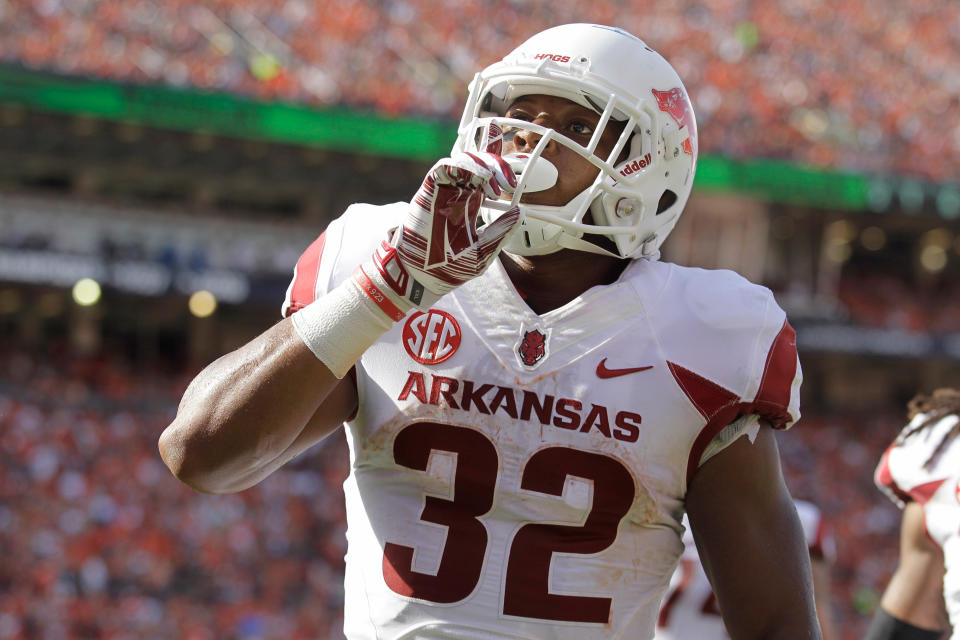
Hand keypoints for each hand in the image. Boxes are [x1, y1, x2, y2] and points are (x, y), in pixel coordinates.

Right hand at [356, 152, 521, 317]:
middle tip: (508, 182)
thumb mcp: (482, 253)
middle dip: (497, 165)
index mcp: (471, 205)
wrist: (419, 279)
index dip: (500, 169)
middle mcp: (458, 195)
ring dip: (483, 164)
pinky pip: (443, 168)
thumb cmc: (448, 269)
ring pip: (464, 161)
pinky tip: (478, 178)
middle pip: (479, 164)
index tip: (514, 182)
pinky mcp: (429, 192)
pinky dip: (461, 165)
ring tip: (493, 185)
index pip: (487, 177)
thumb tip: (520, 211)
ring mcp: (443, 192)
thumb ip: (500, 233)